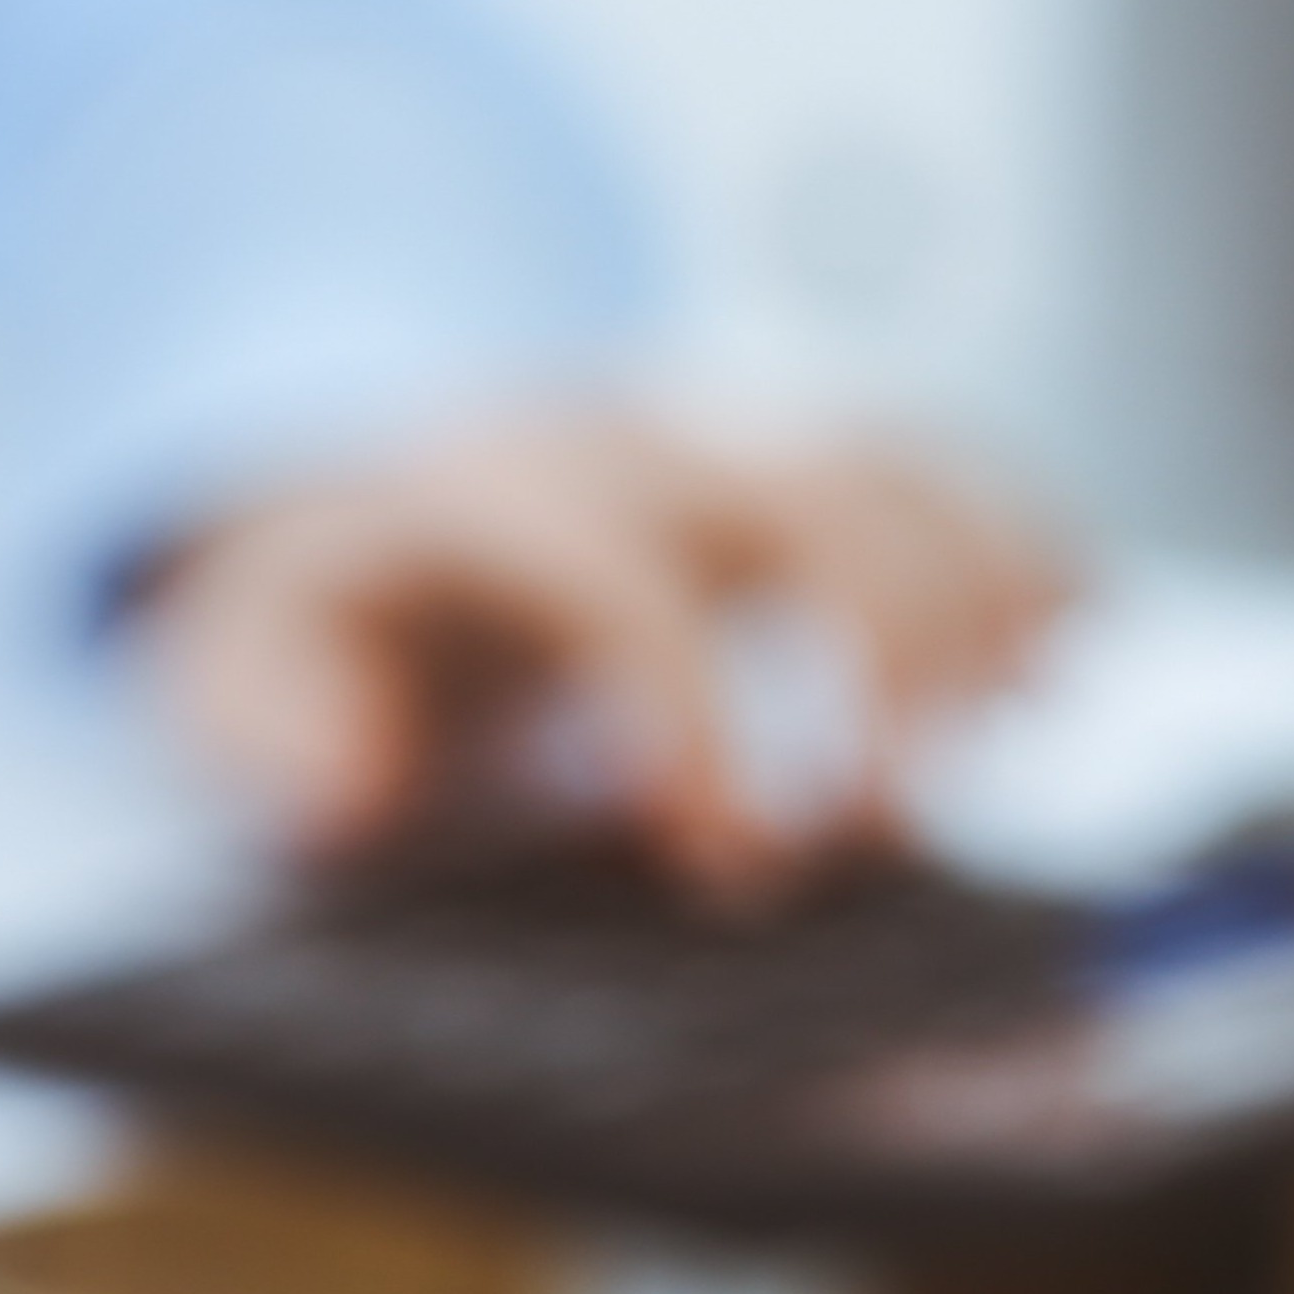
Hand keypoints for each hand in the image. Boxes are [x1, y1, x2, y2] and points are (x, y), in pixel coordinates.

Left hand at [137, 407, 1067, 892]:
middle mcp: (619, 439)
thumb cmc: (309, 615)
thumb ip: (264, 724)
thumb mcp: (225, 668)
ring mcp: (718, 430)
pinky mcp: (782, 450)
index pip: (617, 583)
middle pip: (802, 496)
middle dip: (883, 653)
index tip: (731, 863)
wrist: (338, 484)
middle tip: (895, 834)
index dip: (693, 719)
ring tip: (1019, 734)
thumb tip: (344, 786)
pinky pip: (932, 460)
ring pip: (893, 461)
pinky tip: (1068, 643)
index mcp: (482, 498)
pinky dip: (1017, 542)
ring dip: (980, 594)